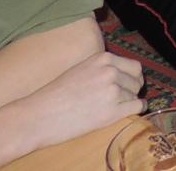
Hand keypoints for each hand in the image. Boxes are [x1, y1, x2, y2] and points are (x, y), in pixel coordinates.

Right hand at [18, 52, 143, 152]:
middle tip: (121, 98)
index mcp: (103, 58)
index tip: (128, 85)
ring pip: (135, 95)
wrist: (39, 116)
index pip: (134, 66)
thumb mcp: (81, 69)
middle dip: (131, 90)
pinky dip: (136, 110)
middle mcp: (110, 72)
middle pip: (137, 81)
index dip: (132, 77)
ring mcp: (112, 91)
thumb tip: (123, 74)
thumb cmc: (55, 94)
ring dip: (128, 102)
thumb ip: (102, 68)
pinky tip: (130, 112)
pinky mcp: (111, 112)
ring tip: (112, 107)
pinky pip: (137, 108)